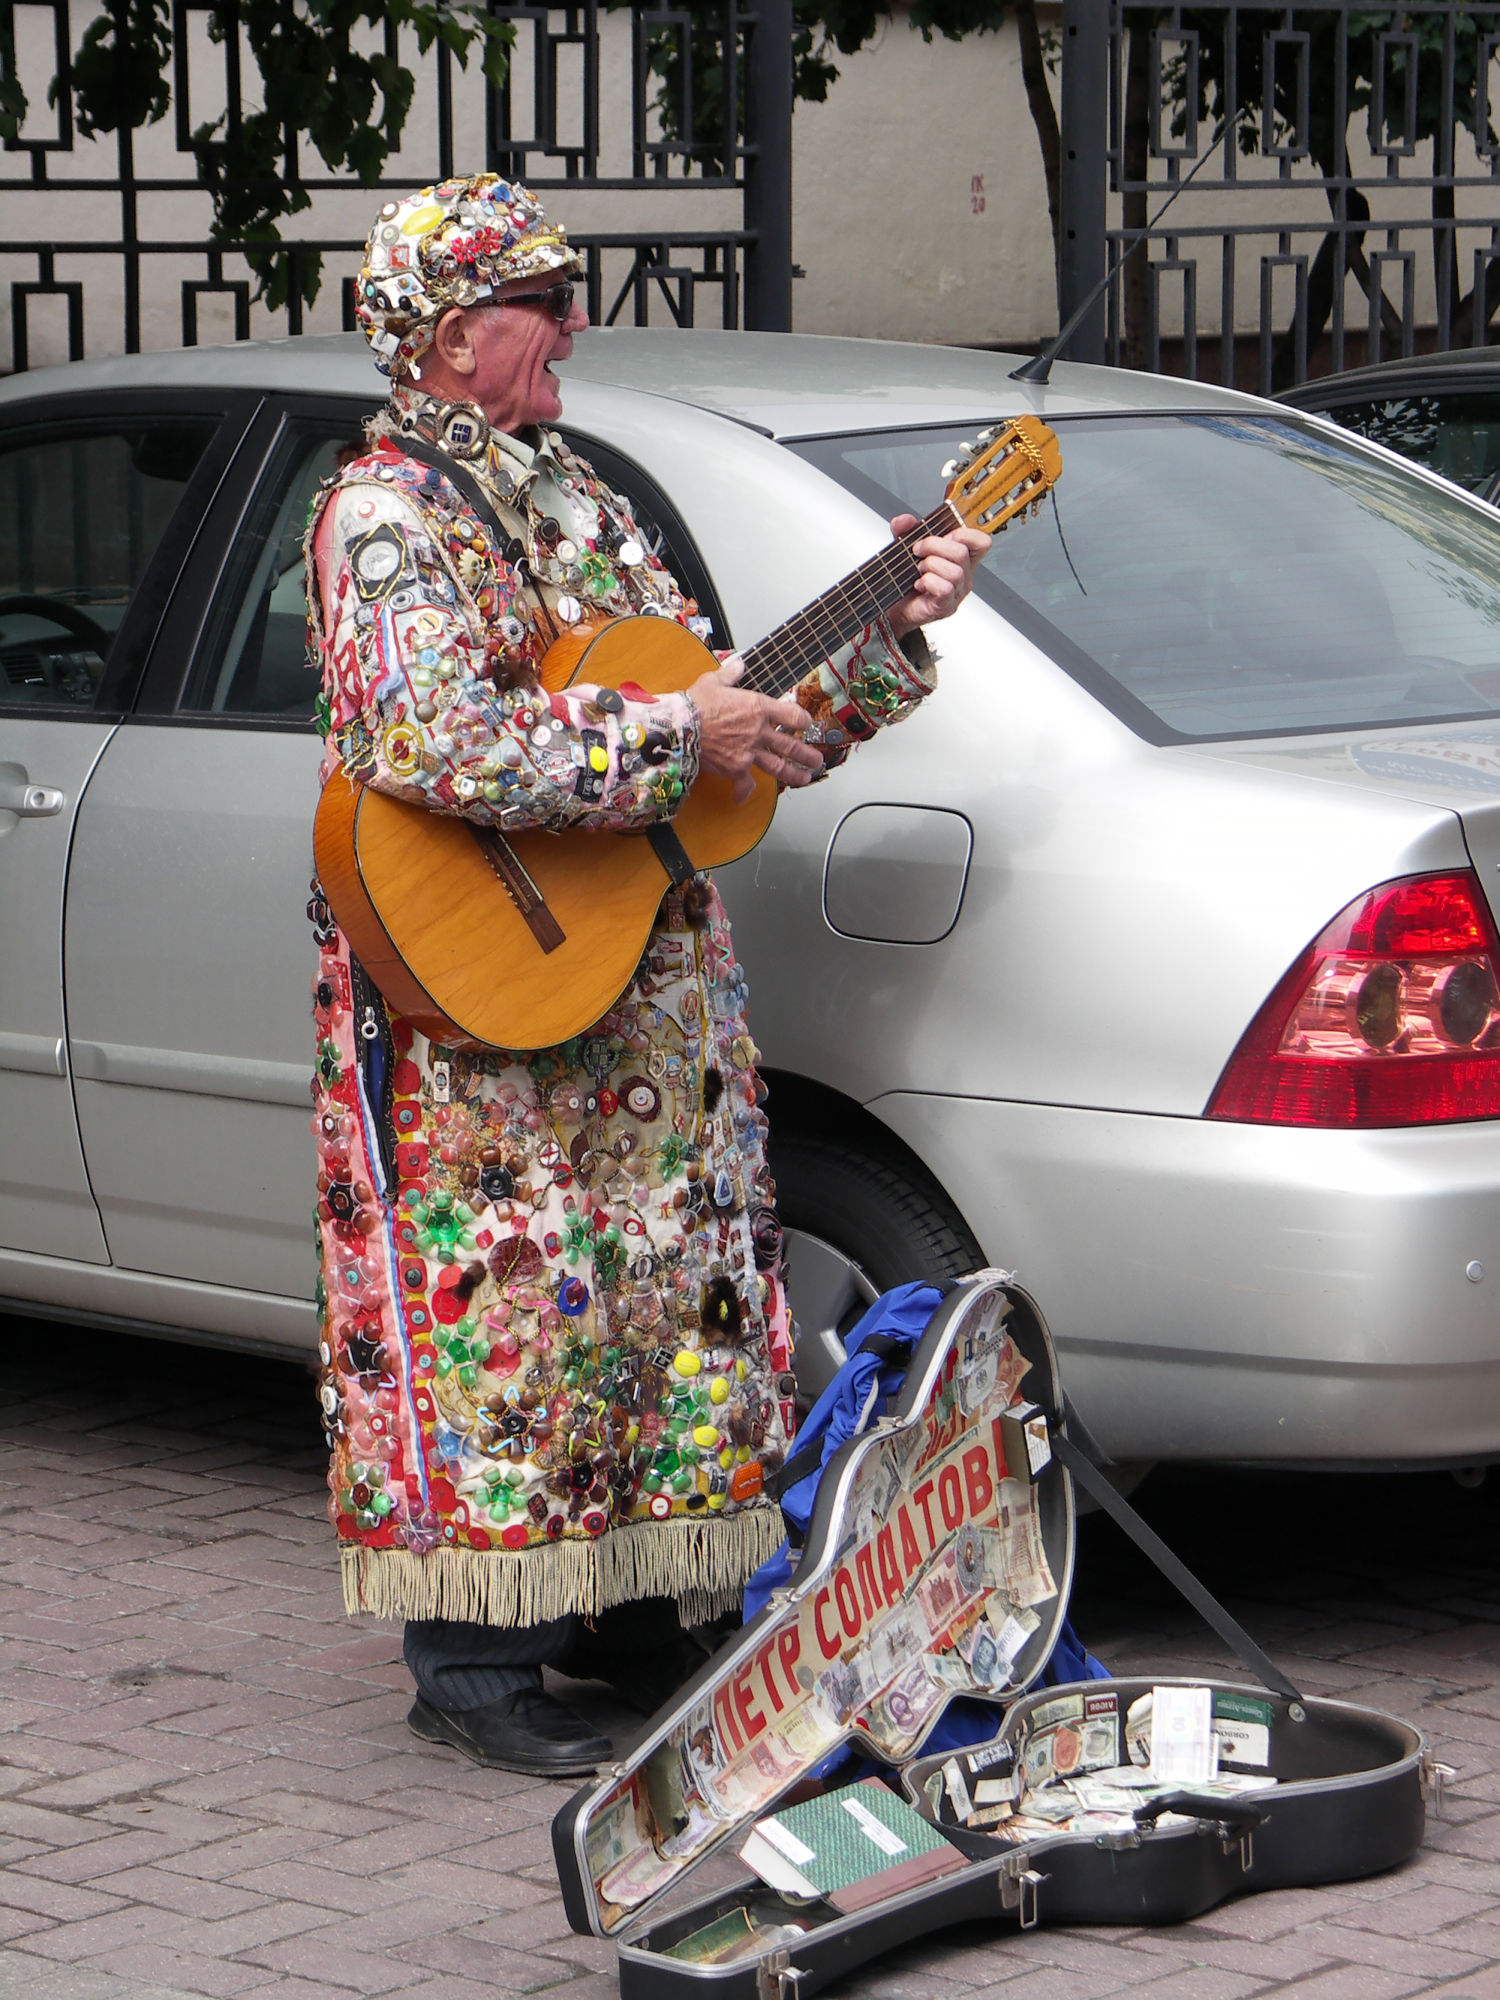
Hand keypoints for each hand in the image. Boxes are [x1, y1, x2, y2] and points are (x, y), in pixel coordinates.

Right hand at [690, 657, 822, 805]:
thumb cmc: (696, 703)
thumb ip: (730, 674)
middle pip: (791, 746)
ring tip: (805, 779)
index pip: (793, 715)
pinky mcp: (735, 768)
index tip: (806, 724)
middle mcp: (759, 731)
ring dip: (794, 774)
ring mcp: (749, 752)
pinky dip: (744, 792)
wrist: (681, 726)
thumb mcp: (713, 681)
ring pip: (778, 766)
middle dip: (807, 755)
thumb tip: (739, 664)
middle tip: (816, 761)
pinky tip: (743, 797)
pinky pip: (745, 784)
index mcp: (758, 707)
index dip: (803, 720)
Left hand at [885, 515, 990, 638]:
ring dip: (930, 565)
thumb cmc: (906, 580)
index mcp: (960, 559)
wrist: (894, 608)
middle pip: (961, 552)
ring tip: (919, 570)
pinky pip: (945, 589)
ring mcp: (956, 593)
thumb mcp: (905, 548)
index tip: (946, 534)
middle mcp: (963, 575)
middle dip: (934, 545)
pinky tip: (920, 584)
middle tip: (918, 550)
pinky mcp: (946, 607)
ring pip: (954, 572)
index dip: (966, 534)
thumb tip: (904, 520)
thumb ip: (904, 531)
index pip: (981, 542)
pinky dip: (928, 582)